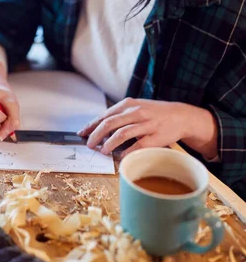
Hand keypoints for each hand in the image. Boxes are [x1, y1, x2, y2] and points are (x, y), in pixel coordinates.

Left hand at [78, 98, 216, 157]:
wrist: (180, 116)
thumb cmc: (154, 113)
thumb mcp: (136, 107)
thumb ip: (119, 115)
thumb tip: (98, 126)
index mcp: (129, 104)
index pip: (105, 115)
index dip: (92, 125)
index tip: (82, 133)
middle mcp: (136, 112)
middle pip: (110, 123)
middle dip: (96, 135)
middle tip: (89, 144)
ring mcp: (146, 124)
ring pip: (122, 133)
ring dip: (109, 144)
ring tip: (102, 151)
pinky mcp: (155, 137)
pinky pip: (138, 145)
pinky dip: (127, 152)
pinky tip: (120, 157)